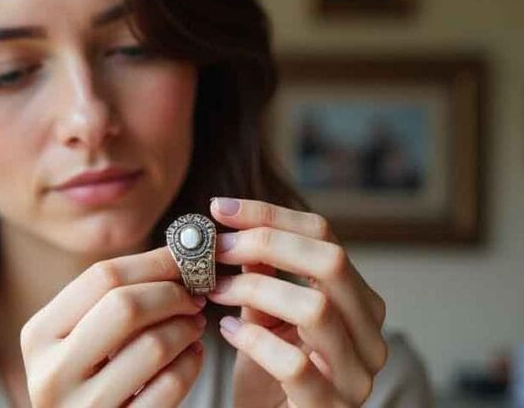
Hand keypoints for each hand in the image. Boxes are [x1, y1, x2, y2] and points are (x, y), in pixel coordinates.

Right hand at [21, 247, 206, 406]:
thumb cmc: (86, 380)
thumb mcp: (76, 340)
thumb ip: (109, 300)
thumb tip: (175, 254)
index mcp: (38, 335)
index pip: (100, 277)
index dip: (151, 262)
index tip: (182, 258)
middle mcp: (53, 371)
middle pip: (124, 305)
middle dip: (170, 293)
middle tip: (194, 295)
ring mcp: (85, 407)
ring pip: (153, 345)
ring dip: (186, 327)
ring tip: (194, 324)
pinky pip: (169, 385)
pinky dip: (191, 363)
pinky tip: (192, 355)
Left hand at [208, 197, 387, 407]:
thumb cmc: (268, 377)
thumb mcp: (263, 316)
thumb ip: (260, 274)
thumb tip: (236, 225)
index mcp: (358, 301)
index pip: (324, 236)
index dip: (269, 214)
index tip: (218, 208)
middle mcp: (370, 334)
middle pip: (330, 261)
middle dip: (264, 244)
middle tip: (215, 249)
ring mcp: (357, 375)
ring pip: (316, 308)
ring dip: (254, 289)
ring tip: (213, 290)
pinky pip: (296, 364)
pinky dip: (255, 341)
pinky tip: (229, 332)